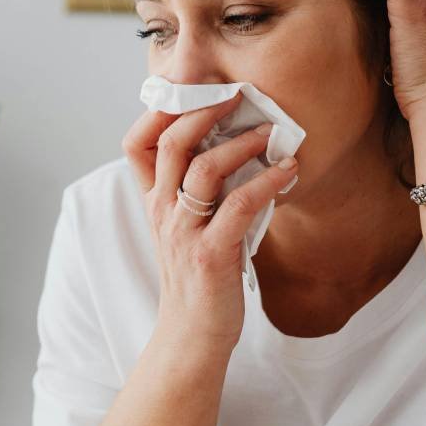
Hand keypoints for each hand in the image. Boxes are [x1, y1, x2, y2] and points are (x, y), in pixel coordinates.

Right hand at [122, 91, 299, 357]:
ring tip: (271, 133)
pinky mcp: (212, 254)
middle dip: (204, 110)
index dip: (158, 111)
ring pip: (203, 169)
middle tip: (237, 95)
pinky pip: (239, 206)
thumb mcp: (187, 228)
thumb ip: (199, 192)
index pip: (136, 144)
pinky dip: (267, 181)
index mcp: (155, 202)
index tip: (192, 90)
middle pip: (171, 143)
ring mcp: (185, 233)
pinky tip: (289, 171)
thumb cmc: (198, 279)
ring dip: (241, 144)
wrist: (192, 336)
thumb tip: (237, 148)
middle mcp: (163, 212)